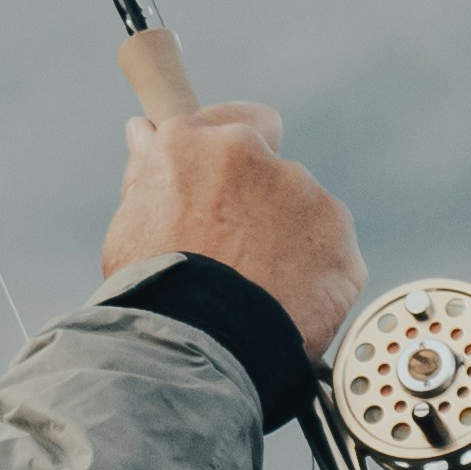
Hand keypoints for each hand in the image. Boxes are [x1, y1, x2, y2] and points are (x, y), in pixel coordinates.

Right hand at [101, 103, 365, 358]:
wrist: (195, 348)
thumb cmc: (152, 291)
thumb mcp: (129, 226)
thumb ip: (147, 171)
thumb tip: (144, 130)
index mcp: (198, 144)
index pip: (238, 121)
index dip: (236, 154)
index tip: (231, 180)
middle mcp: (256, 157)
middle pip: (273, 172)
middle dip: (261, 204)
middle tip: (236, 255)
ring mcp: (305, 197)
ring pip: (305, 214)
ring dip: (290, 243)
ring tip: (258, 294)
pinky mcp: (340, 242)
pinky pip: (332, 258)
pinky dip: (317, 279)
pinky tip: (287, 309)